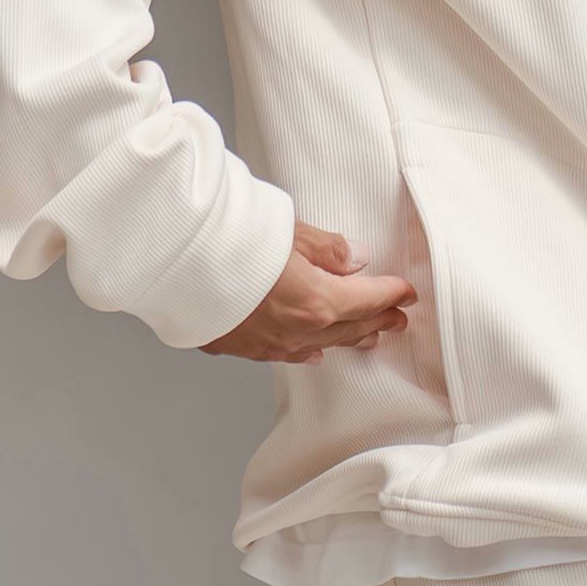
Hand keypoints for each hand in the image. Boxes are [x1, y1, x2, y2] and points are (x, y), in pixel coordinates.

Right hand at [198, 218, 417, 363]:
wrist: (179, 264)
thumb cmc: (233, 241)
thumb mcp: (291, 232)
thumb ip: (328, 249)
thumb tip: (357, 259)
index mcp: (318, 300)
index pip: (367, 299)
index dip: (391, 295)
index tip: (407, 293)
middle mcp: (298, 330)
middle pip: (350, 326)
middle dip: (377, 320)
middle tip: (398, 318)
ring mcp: (269, 343)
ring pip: (322, 344)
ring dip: (349, 338)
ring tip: (370, 337)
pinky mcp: (242, 346)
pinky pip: (287, 353)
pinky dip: (309, 350)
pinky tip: (315, 352)